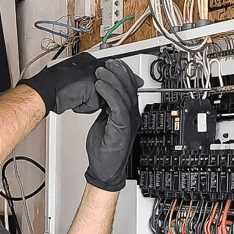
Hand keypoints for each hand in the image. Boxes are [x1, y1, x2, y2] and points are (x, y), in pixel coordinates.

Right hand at [19, 52, 102, 114]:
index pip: (104, 75)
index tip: (88, 90)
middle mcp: (92, 64)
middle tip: (79, 94)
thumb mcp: (71, 77)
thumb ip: (85, 78)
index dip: (97, 87)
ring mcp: (94, 74)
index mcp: (87, 59)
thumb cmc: (51, 84)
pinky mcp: (93, 87)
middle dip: (95, 95)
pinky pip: (95, 105)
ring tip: (74, 96)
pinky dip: (84, 108)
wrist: (43, 89)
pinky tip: (73, 100)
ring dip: (89, 101)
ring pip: (101, 96)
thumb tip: (95, 87)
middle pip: (106, 86)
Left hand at [84, 59, 142, 191]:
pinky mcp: (123, 126)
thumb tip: (102, 94)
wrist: (104, 169)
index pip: (129, 88)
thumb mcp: (104, 121)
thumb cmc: (104, 150)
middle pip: (130, 88)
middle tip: (107, 64)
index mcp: (129, 113)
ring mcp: (129, 121)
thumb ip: (106, 107)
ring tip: (100, 72)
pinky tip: (100, 86)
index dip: (122, 74)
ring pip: (125, 94)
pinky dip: (109, 93)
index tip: (112, 64)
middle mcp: (132, 115)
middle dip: (118, 72)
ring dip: (112, 80)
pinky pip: (118, 105)